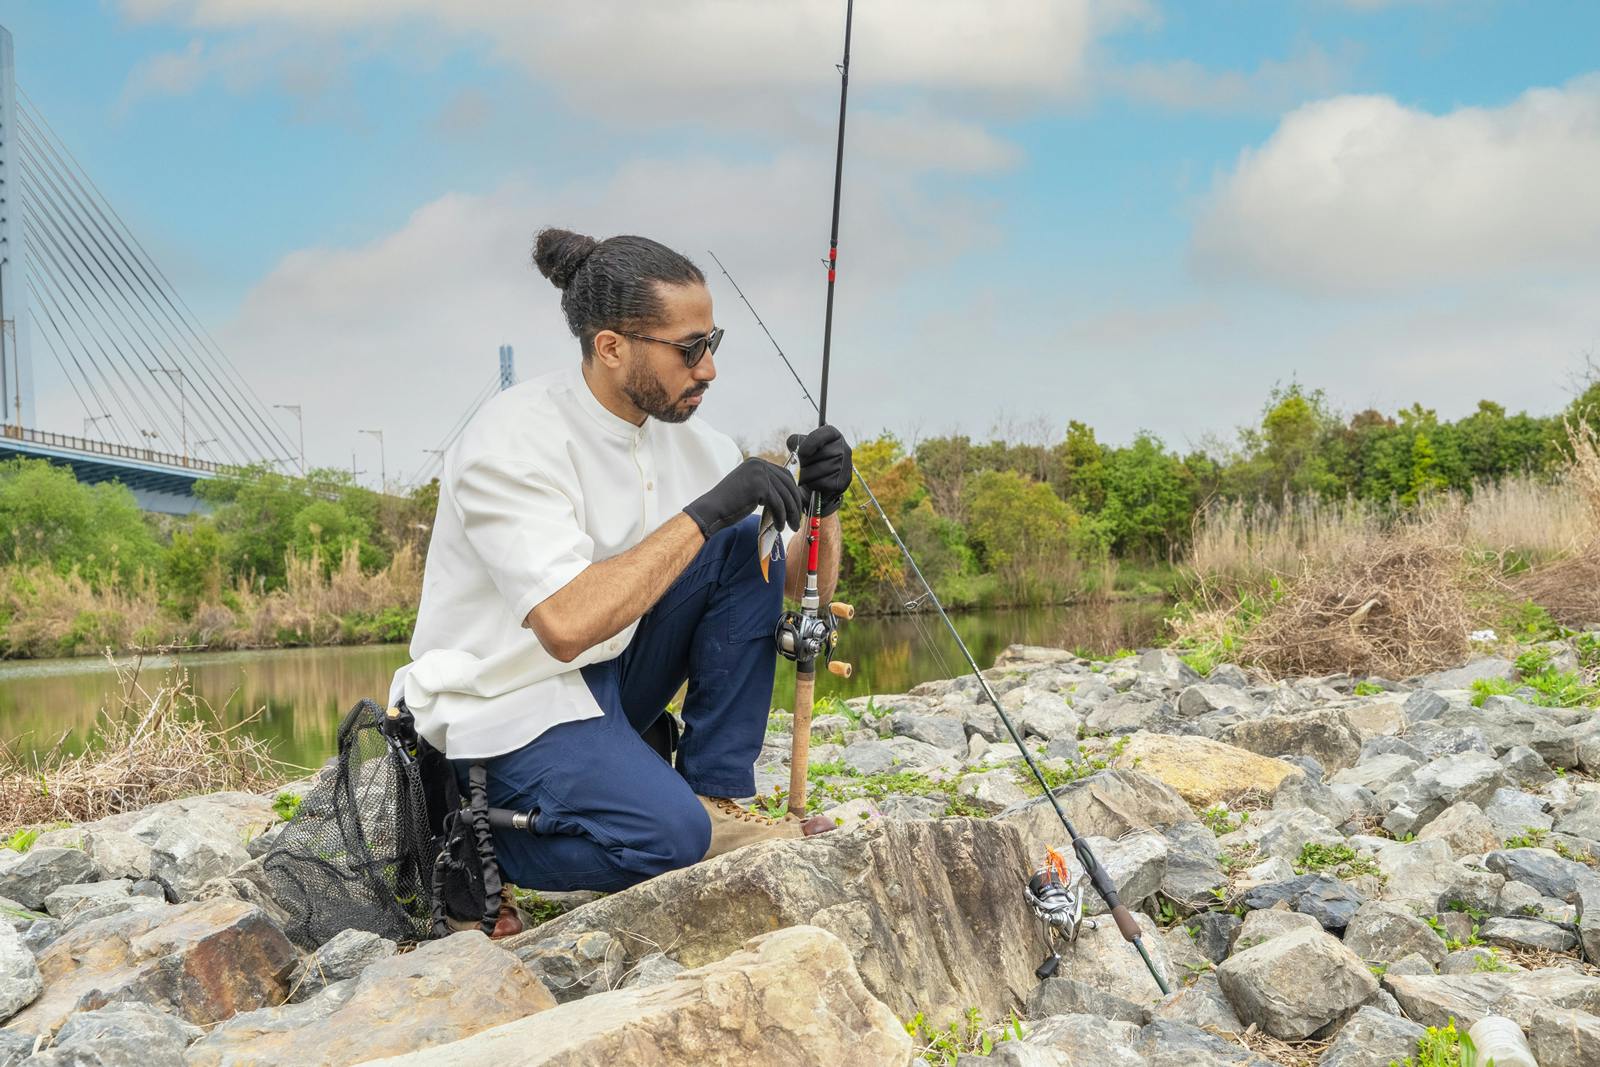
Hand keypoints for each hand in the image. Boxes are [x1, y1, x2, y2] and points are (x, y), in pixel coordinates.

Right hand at [683, 458, 803, 539]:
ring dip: (790, 513)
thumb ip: (767, 487)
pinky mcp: (759, 486)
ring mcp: (759, 473)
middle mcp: (759, 464)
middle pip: (788, 484)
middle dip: (795, 504)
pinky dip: (781, 517)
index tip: (796, 508)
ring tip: (791, 526)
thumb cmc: (729, 505)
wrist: (711, 511)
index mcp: (757, 463)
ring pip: (785, 496)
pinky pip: (778, 504)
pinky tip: (779, 527)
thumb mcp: (751, 490)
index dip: (793, 492)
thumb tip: (789, 497)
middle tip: (797, 520)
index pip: (784, 475)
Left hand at [785, 425, 852, 517]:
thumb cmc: (809, 460)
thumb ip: (795, 441)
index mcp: (834, 436)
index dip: (812, 442)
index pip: (826, 433)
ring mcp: (846, 465)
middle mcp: (844, 448)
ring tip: (804, 476)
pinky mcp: (843, 481)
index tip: (802, 452)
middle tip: (800, 467)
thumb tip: (794, 444)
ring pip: (822, 469)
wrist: (817, 481)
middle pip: (823, 453)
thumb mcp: (801, 446)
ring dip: (807, 474)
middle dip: (806, 462)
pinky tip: (812, 482)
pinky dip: (813, 484)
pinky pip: (824, 482)